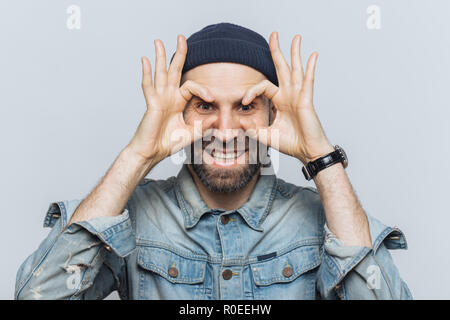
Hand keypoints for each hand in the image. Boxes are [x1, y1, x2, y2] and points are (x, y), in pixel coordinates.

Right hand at [128, 35, 214, 163]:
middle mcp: (168, 96)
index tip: (212, 97)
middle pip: (174, 70)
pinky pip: (148, 86)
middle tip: (182, 38)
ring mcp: (158, 98)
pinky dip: (147, 73)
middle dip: (179, 54)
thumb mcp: (192, 133)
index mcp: (178, 102)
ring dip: (160, 57)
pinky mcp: (151, 103)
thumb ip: (204, 125)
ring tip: (159, 41)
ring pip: (160, 73)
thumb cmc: (168, 143)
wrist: (153, 152)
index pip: (191, 86)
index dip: (202, 89)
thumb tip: (218, 118)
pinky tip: (145, 59)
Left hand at [241, 32, 334, 164]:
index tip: (243, 101)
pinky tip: (312, 55)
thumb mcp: (266, 135)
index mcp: (280, 101)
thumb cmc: (292, 143)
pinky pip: (308, 81)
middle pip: (281, 68)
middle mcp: (289, 95)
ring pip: (295, 69)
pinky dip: (310, 67)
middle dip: (277, 51)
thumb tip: (238, 123)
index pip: (264, 86)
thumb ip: (253, 129)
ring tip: (296, 37)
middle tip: (273, 35)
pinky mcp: (306, 100)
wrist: (307, 152)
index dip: (251, 90)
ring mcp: (299, 96)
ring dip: (295, 53)